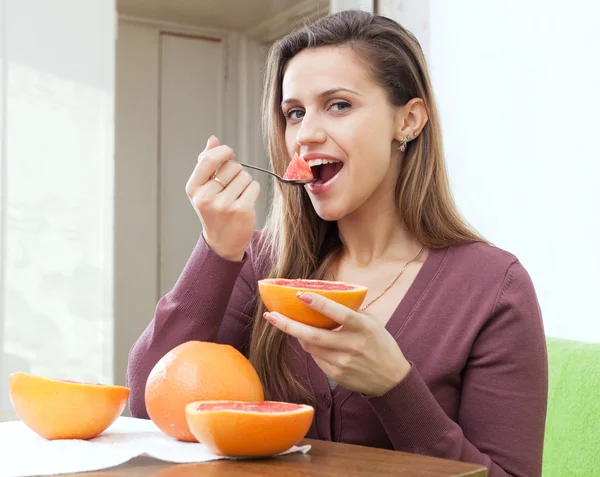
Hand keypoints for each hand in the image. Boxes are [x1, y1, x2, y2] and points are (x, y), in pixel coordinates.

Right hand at [185, 136, 260, 260]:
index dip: (223, 151)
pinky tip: (245, 202)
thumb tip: (213, 139)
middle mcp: (206, 197)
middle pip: (232, 166)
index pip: (209, 159)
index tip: (229, 152)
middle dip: (236, 172)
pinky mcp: (241, 210)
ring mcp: (224, 205)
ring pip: (245, 176)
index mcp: (194, 188)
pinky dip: (253, 191)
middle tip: (231, 187)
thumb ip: (206, 163)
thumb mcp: (203, 188)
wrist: (222, 242)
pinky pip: (254, 186)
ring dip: (245, 182)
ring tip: (237, 196)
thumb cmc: (213, 210)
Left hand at [263, 292, 410, 395]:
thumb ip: (350, 313)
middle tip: (271, 315)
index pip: (340, 314)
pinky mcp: (336, 375)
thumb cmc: (380, 344)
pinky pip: (316, 358)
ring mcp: (343, 363)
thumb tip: (320, 301)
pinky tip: (313, 342)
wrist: (391, 379)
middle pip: (314, 336)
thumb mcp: (371, 323)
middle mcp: (352, 346)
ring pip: (310, 347)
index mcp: (363, 328)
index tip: (301, 295)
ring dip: (298, 334)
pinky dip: (312, 348)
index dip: (320, 305)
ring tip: (288, 323)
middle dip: (289, 325)